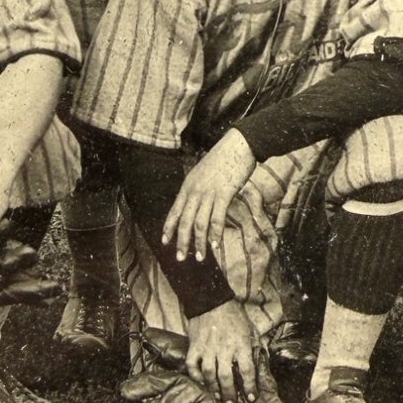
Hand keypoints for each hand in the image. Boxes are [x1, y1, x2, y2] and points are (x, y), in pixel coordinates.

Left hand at [161, 131, 256, 264]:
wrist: (238, 145)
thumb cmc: (223, 159)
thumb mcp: (203, 173)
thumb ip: (197, 188)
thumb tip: (195, 202)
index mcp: (188, 186)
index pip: (174, 211)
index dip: (169, 227)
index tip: (165, 242)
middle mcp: (195, 191)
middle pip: (184, 221)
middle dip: (181, 241)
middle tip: (180, 257)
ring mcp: (208, 193)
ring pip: (199, 223)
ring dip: (199, 243)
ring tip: (199, 257)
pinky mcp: (224, 194)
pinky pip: (217, 218)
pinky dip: (215, 233)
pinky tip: (215, 245)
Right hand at [185, 299, 260, 402]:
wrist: (211, 300)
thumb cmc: (234, 315)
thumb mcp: (251, 329)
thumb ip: (255, 347)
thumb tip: (261, 364)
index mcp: (241, 344)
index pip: (247, 370)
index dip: (250, 386)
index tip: (252, 397)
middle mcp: (224, 349)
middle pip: (226, 376)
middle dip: (230, 393)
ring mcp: (207, 348)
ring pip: (208, 374)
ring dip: (213, 388)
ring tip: (218, 397)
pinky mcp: (194, 346)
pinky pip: (192, 365)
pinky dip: (195, 375)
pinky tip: (201, 381)